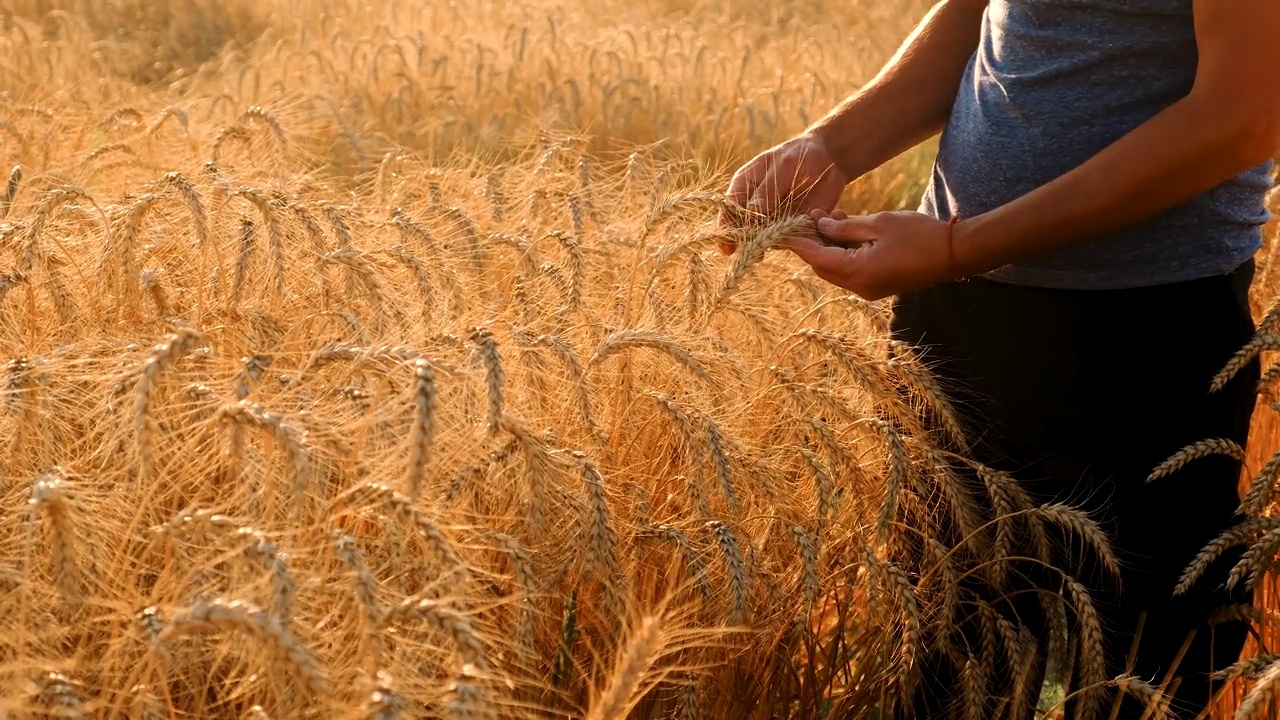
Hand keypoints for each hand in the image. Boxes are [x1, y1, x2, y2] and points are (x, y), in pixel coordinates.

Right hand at [717, 134, 849, 253]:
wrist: (829, 158)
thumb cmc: (800, 155)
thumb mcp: (784, 166)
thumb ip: (768, 190)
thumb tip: (750, 212)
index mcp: (744, 186)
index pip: (729, 210)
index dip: (726, 228)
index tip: (727, 245)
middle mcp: (754, 207)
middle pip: (742, 230)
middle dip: (746, 243)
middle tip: (753, 252)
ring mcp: (771, 219)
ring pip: (763, 240)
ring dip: (769, 246)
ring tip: (775, 250)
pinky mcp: (791, 228)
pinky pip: (787, 241)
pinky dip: (791, 245)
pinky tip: (798, 244)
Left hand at [782, 211, 960, 299]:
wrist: (954, 253)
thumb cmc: (918, 234)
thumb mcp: (877, 223)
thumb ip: (845, 227)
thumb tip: (820, 226)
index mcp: (857, 272)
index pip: (815, 258)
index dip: (797, 243)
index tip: (781, 230)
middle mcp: (859, 287)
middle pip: (822, 266)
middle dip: (812, 243)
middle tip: (805, 218)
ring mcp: (869, 289)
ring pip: (836, 268)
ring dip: (828, 247)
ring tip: (826, 218)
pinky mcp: (877, 285)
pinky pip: (851, 270)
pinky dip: (843, 252)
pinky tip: (844, 230)